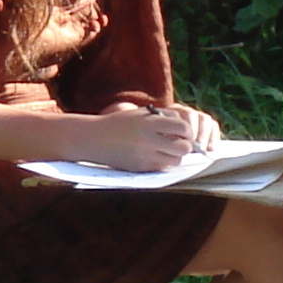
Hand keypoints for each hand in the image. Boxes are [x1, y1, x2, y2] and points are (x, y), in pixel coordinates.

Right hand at [88, 102, 220, 171]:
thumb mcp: (141, 114)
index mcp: (150, 122)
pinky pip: (162, 168)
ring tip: (166, 151)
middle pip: (183, 148)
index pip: (183, 127)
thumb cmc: (120, 123)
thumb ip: (162, 117)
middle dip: (185, 146)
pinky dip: (162, 163)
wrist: (95, 138)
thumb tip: (185, 127)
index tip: (183, 131)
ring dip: (175, 157)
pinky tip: (154, 157)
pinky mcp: (140, 168)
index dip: (187, 131)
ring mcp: (145, 156)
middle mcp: (149, 140)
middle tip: (180, 144)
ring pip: (175, 161)